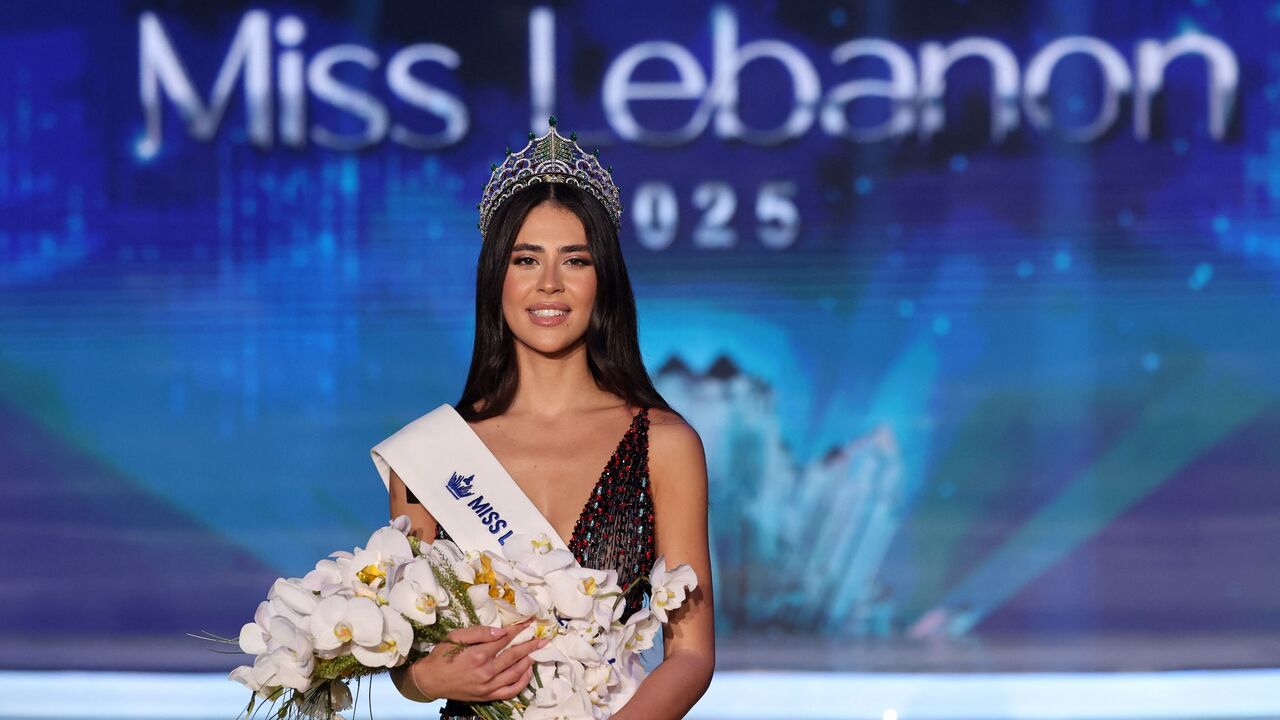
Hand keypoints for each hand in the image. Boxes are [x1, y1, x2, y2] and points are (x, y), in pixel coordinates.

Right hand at [408, 620, 547, 702]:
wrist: (430, 680)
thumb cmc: (442, 656)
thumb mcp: (455, 637)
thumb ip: (479, 632)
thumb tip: (501, 631)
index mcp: (478, 654)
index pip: (505, 639)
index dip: (519, 630)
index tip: (530, 623)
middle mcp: (486, 671)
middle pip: (514, 656)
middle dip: (530, 645)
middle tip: (543, 639)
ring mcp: (488, 685)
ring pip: (515, 673)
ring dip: (529, 662)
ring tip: (537, 653)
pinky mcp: (487, 696)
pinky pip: (510, 691)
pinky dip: (522, 683)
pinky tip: (527, 673)